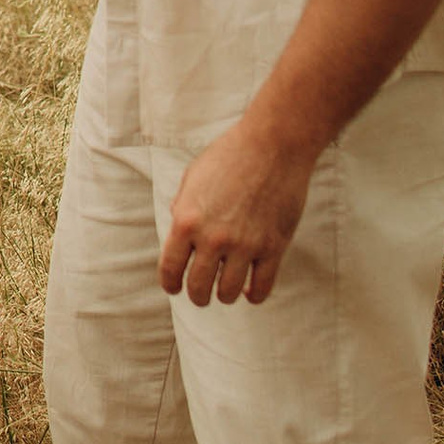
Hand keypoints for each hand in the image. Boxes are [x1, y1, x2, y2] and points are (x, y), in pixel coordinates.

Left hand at [158, 118, 318, 305]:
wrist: (272, 146)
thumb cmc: (229, 157)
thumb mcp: (192, 179)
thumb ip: (183, 208)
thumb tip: (179, 231)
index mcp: (186, 220)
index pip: (170, 267)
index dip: (170, 283)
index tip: (173, 288)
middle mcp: (213, 238)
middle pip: (198, 285)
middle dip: (196, 295)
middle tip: (199, 295)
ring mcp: (245, 245)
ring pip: (229, 291)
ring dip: (224, 296)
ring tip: (224, 293)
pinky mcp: (274, 247)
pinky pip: (262, 286)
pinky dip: (255, 295)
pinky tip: (250, 293)